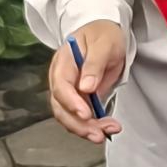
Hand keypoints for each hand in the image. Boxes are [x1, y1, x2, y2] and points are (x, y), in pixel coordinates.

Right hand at [48, 23, 129, 143]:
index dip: (71, 102)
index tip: (86, 115)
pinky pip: (79, 117)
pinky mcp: (78, 99)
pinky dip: (91, 126)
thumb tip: (86, 87)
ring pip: (68, 116)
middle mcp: (61, 78)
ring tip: (105, 134)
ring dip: (85, 129)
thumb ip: (94, 64)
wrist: (104, 32)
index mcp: (64, 62)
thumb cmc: (103, 34)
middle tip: (98, 134)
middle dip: (78, 124)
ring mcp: (68, 90)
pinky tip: (105, 128)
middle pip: (61, 107)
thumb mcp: (104, 44)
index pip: (61, 86)